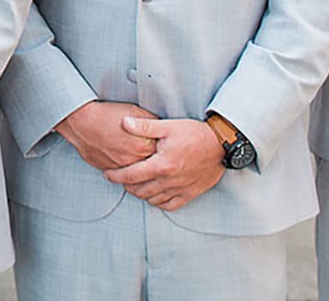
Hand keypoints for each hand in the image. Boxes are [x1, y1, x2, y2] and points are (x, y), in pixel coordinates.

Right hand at [57, 100, 158, 171]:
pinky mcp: (107, 169)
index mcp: (143, 146)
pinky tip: (124, 160)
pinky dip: (123, 169)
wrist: (81, 121)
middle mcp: (133, 160)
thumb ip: (150, 122)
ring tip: (139, 160)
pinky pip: (120, 174)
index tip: (165, 148)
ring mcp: (119, 167)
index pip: (161, 154)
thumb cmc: (106, 114)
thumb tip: (161, 127)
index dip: (163, 150)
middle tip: (154, 156)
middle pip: (150, 166)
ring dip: (138, 167)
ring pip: (135, 173)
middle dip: (153, 161)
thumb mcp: (134, 111)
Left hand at [103, 117, 224, 211]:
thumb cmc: (195, 133)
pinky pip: (170, 205)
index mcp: (161, 164)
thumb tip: (123, 123)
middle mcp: (169, 180)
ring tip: (134, 185)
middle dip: (126, 186)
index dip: (115, 176)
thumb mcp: (168, 126)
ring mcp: (180, 189)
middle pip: (139, 190)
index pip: (131, 175)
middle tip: (119, 178)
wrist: (221, 145)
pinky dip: (158, 202)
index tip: (107, 174)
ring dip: (140, 194)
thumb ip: (144, 126)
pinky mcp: (190, 193)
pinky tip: (154, 195)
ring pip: (153, 199)